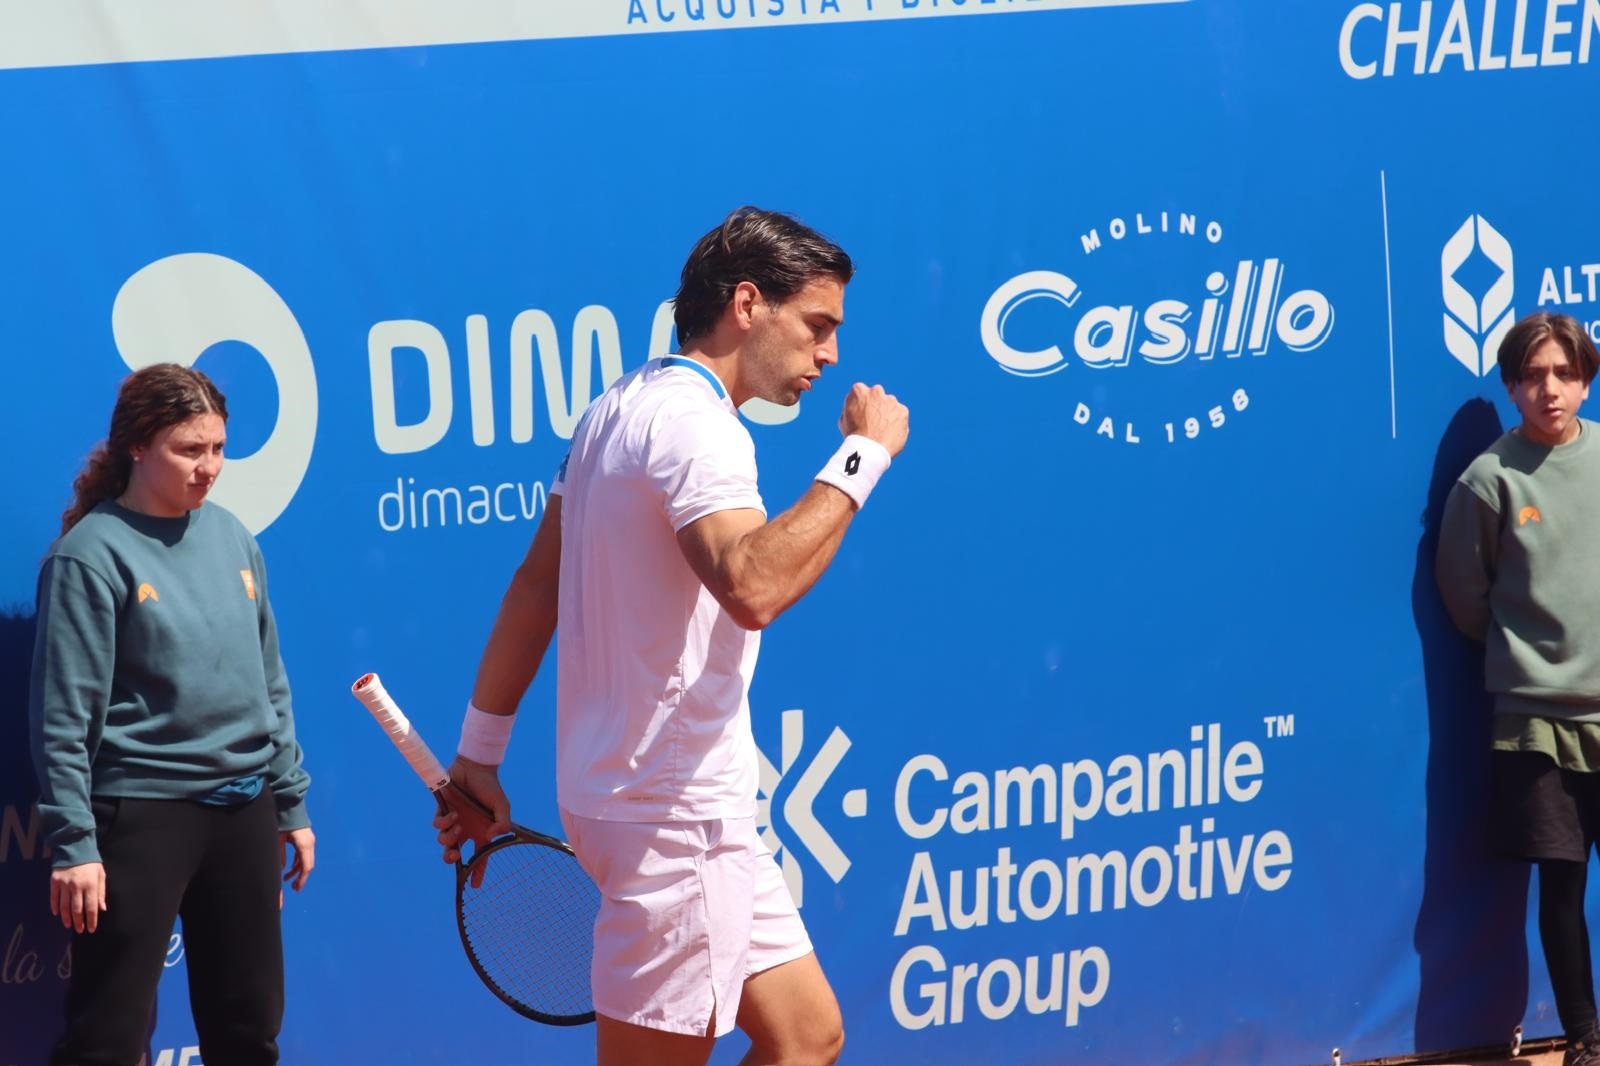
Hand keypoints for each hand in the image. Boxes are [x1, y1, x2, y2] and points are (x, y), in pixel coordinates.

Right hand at [50, 862, 106, 933]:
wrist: (75, 847)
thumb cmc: (91, 862)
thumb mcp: (101, 875)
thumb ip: (101, 892)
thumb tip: (102, 909)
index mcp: (90, 884)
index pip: (91, 907)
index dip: (91, 920)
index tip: (91, 929)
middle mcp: (77, 886)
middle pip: (76, 909)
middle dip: (78, 922)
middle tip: (79, 930)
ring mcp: (64, 884)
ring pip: (64, 906)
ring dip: (66, 918)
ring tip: (68, 925)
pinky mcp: (54, 881)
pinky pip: (54, 898)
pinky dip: (55, 907)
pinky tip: (57, 914)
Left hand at [280, 827, 315, 906]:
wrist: (288, 802)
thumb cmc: (282, 819)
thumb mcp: (277, 838)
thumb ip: (279, 855)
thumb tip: (279, 871)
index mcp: (305, 844)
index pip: (306, 867)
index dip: (302, 880)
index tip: (296, 889)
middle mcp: (309, 843)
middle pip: (307, 864)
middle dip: (301, 877)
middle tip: (293, 888)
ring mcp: (308, 840)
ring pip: (305, 860)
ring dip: (298, 870)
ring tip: (287, 880)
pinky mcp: (304, 838)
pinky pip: (303, 854)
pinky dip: (298, 862)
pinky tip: (288, 868)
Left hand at [434, 756, 510, 882]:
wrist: (476, 767)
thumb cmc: (491, 788)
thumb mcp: (503, 807)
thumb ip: (502, 824)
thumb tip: (491, 838)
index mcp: (481, 832)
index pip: (479, 858)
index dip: (477, 872)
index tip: (474, 886)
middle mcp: (466, 830)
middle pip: (455, 853)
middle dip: (451, 859)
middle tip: (455, 856)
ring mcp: (454, 821)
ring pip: (444, 841)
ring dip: (449, 838)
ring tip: (458, 828)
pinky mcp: (442, 810)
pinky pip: (437, 824)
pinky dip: (443, 823)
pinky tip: (453, 814)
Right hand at [839, 383, 908, 457]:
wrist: (869, 449)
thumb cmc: (853, 436)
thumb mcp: (844, 419)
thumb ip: (853, 408)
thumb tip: (858, 408)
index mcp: (859, 390)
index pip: (861, 392)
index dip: (861, 405)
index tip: (862, 415)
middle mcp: (876, 391)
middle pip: (877, 396)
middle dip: (876, 405)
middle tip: (874, 422)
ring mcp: (891, 400)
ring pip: (890, 405)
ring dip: (888, 414)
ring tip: (882, 431)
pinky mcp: (903, 411)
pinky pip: (900, 416)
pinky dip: (897, 423)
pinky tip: (890, 434)